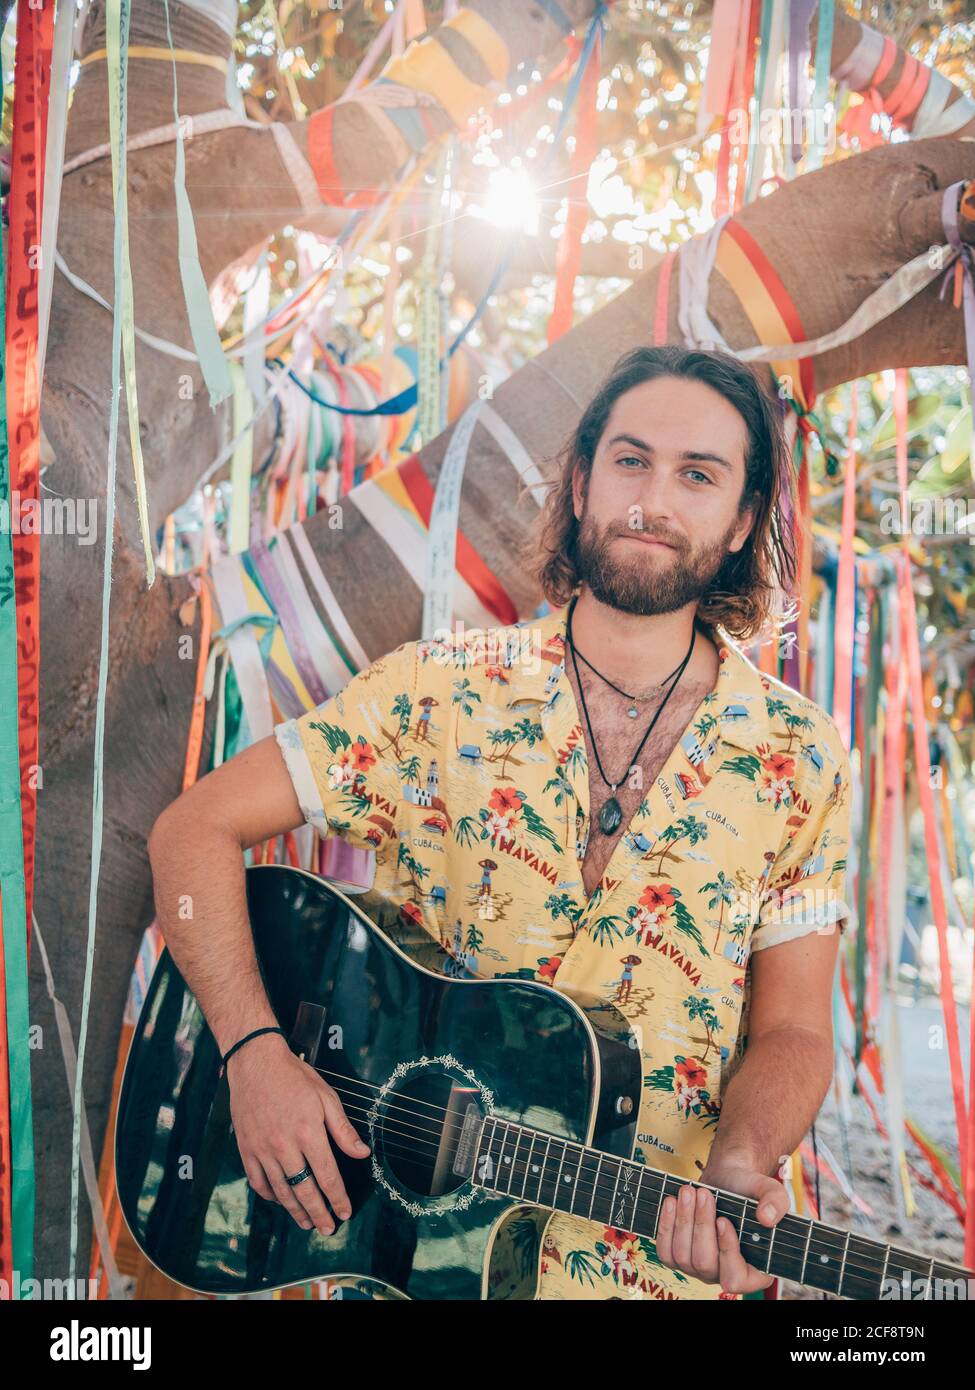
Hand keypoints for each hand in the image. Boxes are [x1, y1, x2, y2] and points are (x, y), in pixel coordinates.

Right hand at [226, 1033, 370, 1236]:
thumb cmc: (294, 1077)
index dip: (337, 1198)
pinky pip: (258, 1182)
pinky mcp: (246, 1149)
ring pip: (281, 1191)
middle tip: (328, 1229)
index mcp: (308, 1132)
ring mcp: (262, 1150)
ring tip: (307, 1222)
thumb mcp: (326, 1097)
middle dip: (319, 1213)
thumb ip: (343, 1130)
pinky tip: (281, 1200)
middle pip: (304, 1190)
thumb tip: (363, 1154)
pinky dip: (271, 1196)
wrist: (255, 1062)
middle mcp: (284, 1146)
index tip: (345, 1212)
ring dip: (295, 1211)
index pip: (327, 1176)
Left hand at [654, 1153, 789, 1294]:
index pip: (736, 1279)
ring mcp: (700, 1269)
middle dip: (701, 1226)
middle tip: (704, 1194)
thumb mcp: (769, 1189)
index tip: (723, 1220)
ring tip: (688, 1191)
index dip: (728, 1252)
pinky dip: (666, 1225)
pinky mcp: (679, 1257)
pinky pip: (666, 1252)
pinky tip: (671, 1201)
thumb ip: (776, 1201)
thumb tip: (767, 1218)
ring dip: (683, 1221)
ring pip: (683, 1257)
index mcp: (754, 1271)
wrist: (725, 1179)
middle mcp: (725, 1275)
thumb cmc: (749, 1189)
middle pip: (705, 1264)